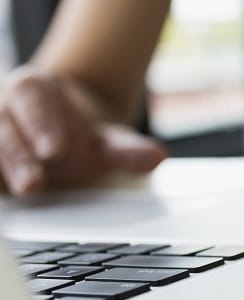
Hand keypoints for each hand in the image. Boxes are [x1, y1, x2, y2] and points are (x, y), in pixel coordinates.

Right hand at [0, 67, 166, 195]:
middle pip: (1, 123)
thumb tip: (156, 157)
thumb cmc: (75, 138)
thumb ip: (128, 150)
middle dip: (17, 155)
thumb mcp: (105, 143)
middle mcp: (3, 105)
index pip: (31, 96)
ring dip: (1, 168)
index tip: (55, 149)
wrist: (53, 139)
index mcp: (33, 89)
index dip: (41, 122)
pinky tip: (3, 196)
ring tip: (23, 191)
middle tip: (34, 183)